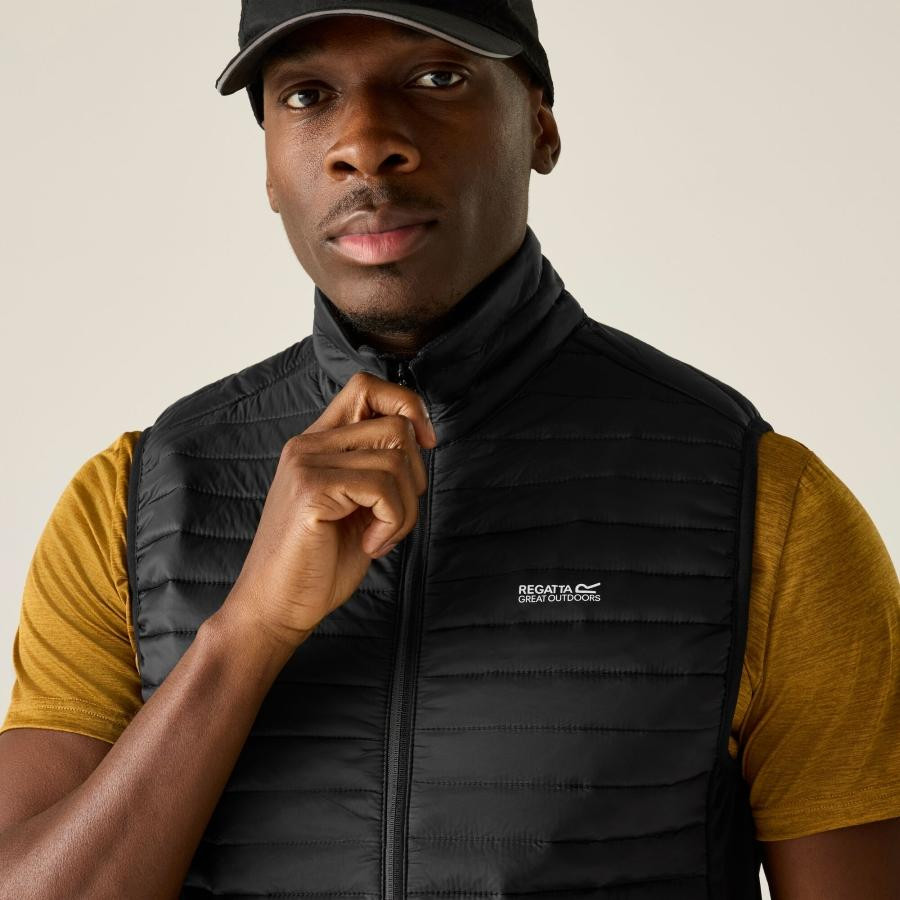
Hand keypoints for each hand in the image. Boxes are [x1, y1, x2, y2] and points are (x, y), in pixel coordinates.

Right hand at [219, 370, 436, 652]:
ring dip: (406, 510)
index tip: (426, 444)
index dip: (408, 405)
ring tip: (379, 537)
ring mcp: (306, 463)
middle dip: (415, 479)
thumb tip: (422, 438)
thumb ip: (377, 468)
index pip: (368, 387)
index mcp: (318, 444)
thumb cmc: (318, 564)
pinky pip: (383, 489)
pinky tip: (370, 545)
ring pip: (396, 459)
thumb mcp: (357, 506)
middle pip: (396, 427)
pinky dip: (393, 524)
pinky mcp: (311, 489)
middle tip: (393, 519)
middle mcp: (308, 444)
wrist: (274, 609)